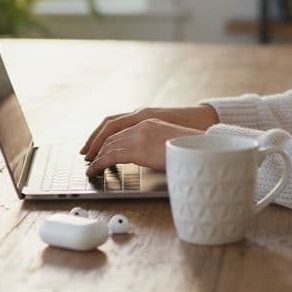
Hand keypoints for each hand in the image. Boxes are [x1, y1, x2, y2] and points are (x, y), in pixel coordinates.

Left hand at [83, 118, 205, 175]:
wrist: (202, 147)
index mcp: (149, 121)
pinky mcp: (138, 149)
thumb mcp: (170, 140)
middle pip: (110, 135)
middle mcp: (141, 124)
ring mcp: (139, 136)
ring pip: (108, 146)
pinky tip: (94, 170)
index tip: (98, 148)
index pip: (119, 128)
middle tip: (89, 158)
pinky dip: (99, 164)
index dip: (106, 139)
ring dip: (96, 157)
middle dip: (97, 148)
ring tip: (90, 168)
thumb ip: (157, 144)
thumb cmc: (191, 147)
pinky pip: (111, 156)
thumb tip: (152, 155)